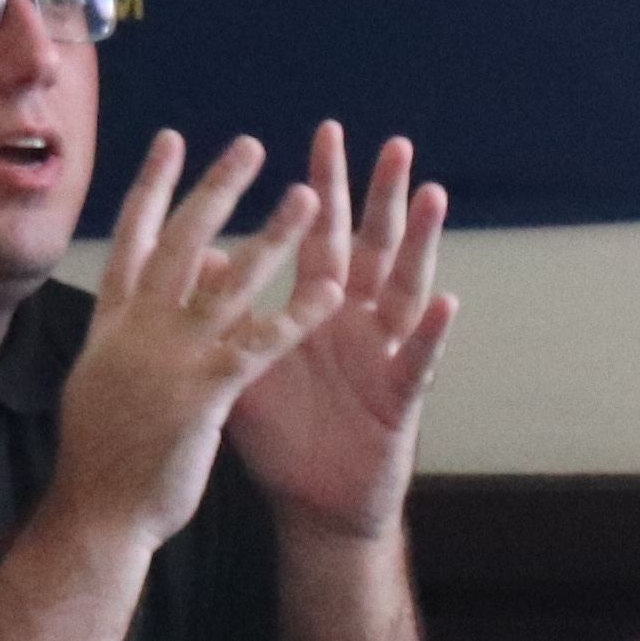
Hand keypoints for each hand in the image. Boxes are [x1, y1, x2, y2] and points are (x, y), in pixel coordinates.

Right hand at [40, 132, 340, 563]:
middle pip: (182, 241)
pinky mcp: (202, 393)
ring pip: (229, 280)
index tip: (172, 141)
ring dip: (273, 234)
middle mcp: (137, 328)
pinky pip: (259, 344)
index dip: (154, 187)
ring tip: (307, 194)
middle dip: (217, 188)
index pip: (133, 238)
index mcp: (111, 322)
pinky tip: (330, 291)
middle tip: (251, 145)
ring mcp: (168, 357)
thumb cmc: (102, 455)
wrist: (97, 513)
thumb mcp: (102, 379)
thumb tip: (138, 298)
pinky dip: (296, 314)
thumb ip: (124, 335)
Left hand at [226, 127, 457, 542]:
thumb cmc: (281, 435)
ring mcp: (384, 354)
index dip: (325, 187)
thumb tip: (194, 253)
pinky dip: (432, 332)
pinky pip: (419, 360)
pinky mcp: (401, 398)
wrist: (312, 507)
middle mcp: (357, 321)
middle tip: (394, 145)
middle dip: (382, 197)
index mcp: (318, 309)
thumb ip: (227, 312)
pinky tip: (445, 302)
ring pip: (406, 288)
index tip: (325, 133)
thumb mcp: (246, 365)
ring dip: (421, 244)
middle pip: (373, 247)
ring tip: (431, 196)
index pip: (322, 235)